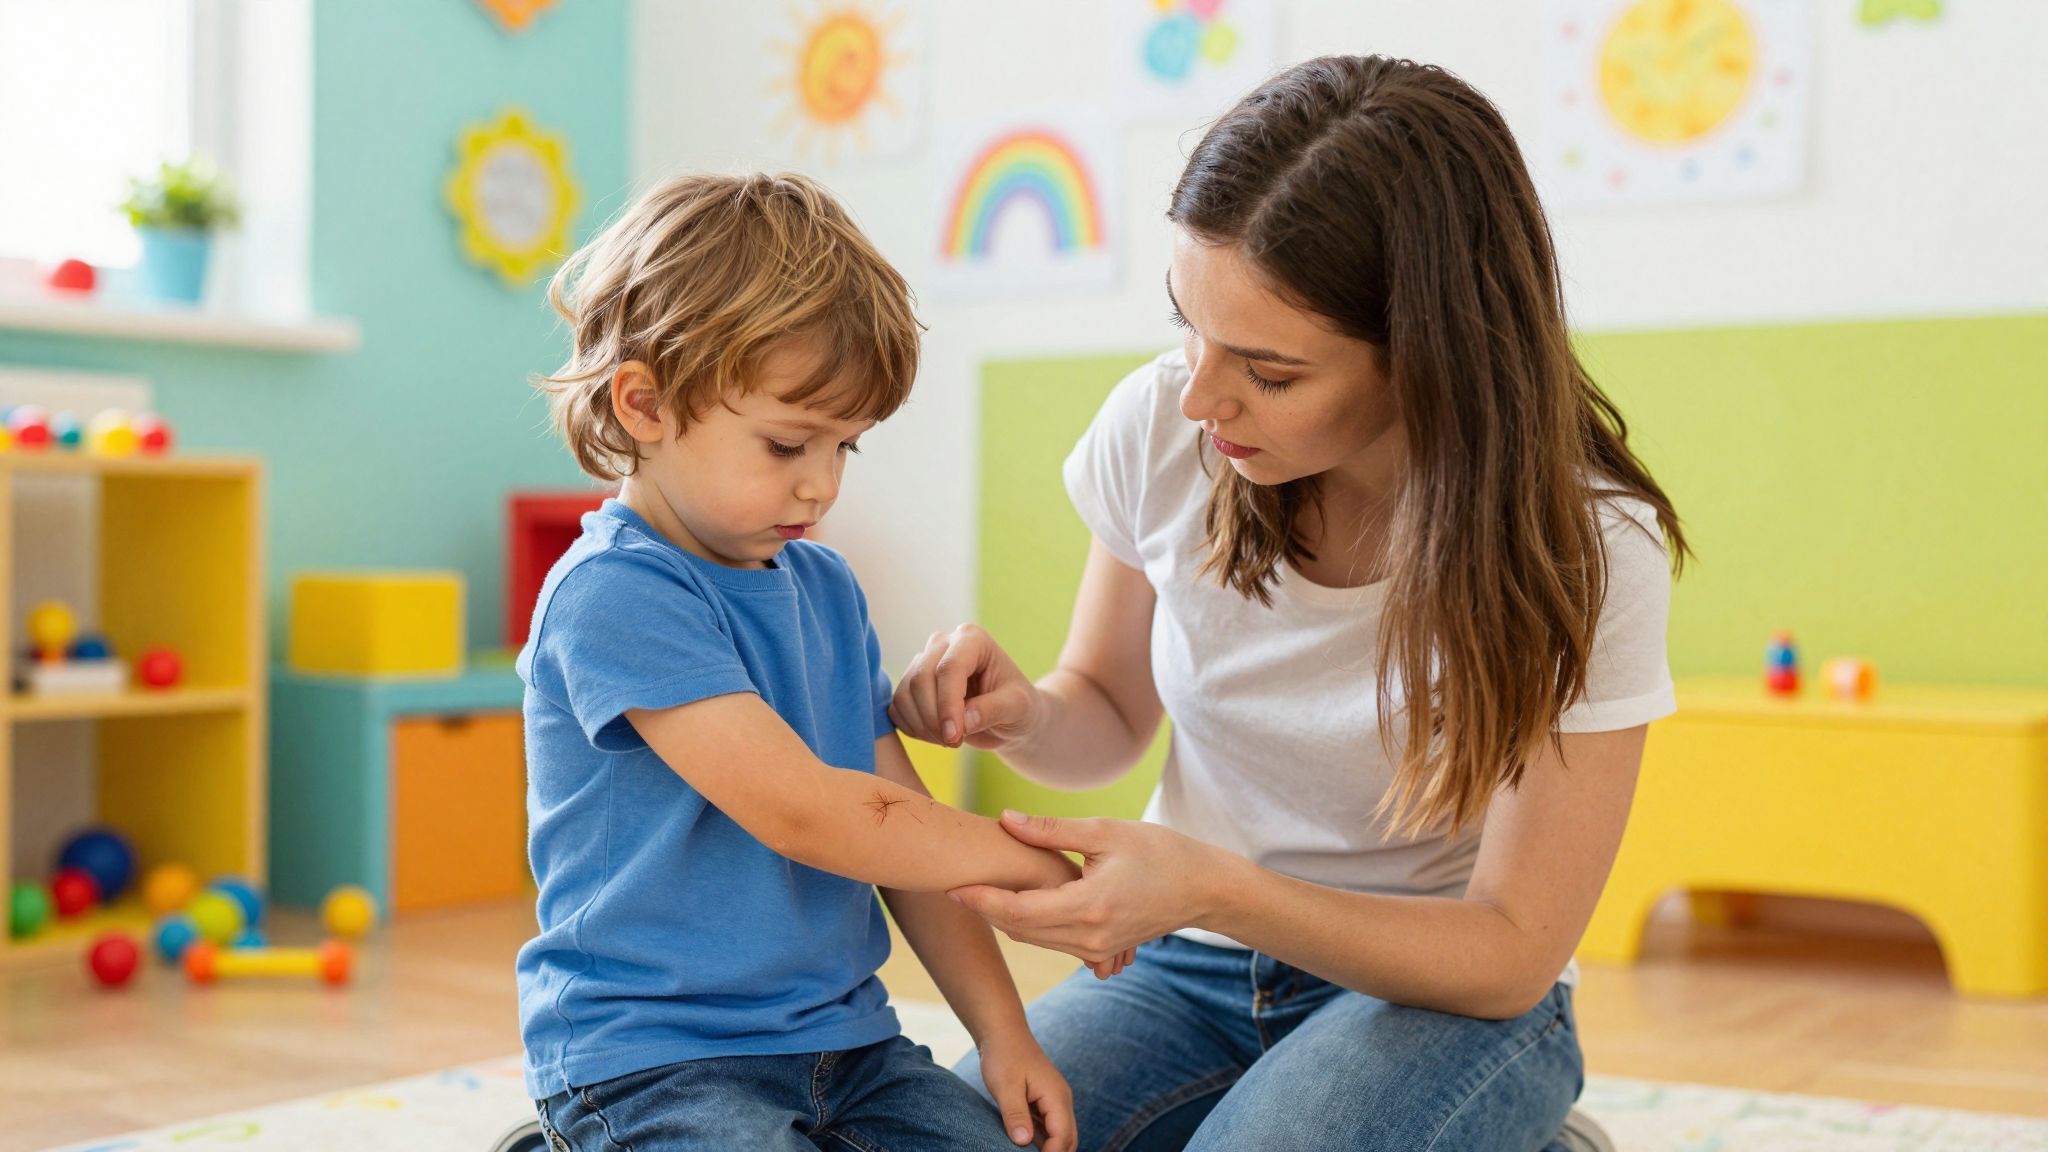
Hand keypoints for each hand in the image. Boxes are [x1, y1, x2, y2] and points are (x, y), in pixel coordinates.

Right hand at [891, 624, 1040, 749]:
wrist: (1008, 717)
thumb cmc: (1018, 707)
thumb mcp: (1017, 708)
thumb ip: (993, 710)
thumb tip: (963, 721)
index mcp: (972, 639)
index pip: (949, 668)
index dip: (947, 705)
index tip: (954, 737)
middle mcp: (942, 644)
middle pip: (921, 679)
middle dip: (935, 719)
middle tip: (956, 743)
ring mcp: (923, 662)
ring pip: (905, 694)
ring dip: (923, 726)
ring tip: (951, 740)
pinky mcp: (910, 684)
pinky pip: (897, 708)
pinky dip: (913, 729)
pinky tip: (937, 736)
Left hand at [952, 812, 1225, 972]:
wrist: (1205, 889)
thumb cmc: (1161, 852)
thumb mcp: (1106, 832)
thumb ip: (1051, 831)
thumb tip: (1004, 820)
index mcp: (1088, 907)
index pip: (1018, 910)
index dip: (981, 899)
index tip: (951, 884)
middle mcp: (1088, 937)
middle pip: (1018, 929)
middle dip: (985, 908)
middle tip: (953, 883)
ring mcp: (1096, 949)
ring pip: (1033, 939)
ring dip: (1004, 917)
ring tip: (975, 890)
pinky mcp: (1101, 950)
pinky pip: (1053, 941)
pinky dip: (1029, 924)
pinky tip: (1015, 902)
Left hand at [975, 1027, 1075, 1151]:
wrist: (1003, 1033)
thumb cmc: (1004, 1056)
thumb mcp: (1005, 1086)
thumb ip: (1015, 1114)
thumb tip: (1023, 1142)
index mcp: (1057, 1097)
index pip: (1063, 1137)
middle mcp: (1061, 1101)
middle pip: (1068, 1140)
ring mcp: (1054, 1102)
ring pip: (1059, 1136)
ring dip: (1048, 1150)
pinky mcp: (1044, 1103)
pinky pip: (1048, 1129)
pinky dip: (1041, 1142)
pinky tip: (1024, 1147)